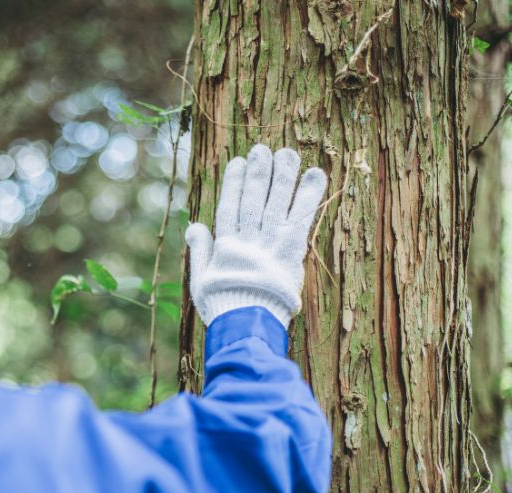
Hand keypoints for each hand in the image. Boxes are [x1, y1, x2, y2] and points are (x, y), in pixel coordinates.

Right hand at [185, 144, 327, 326]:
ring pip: (276, 203)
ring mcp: (270, 244)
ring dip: (283, 176)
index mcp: (225, 246)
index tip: (238, 162)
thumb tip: (195, 226)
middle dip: (259, 173)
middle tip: (264, 149)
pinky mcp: (291, 251)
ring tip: (289, 153)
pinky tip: (316, 175)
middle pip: (253, 199)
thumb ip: (201, 251)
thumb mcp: (201, 280)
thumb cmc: (222, 307)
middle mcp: (248, 240)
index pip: (229, 207)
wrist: (245, 325)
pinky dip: (309, 195)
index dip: (233, 183)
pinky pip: (301, 218)